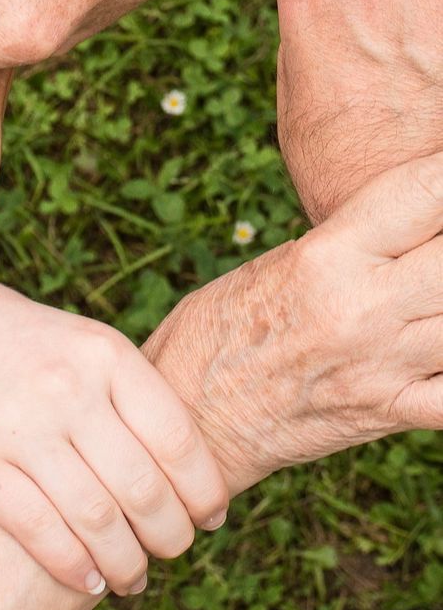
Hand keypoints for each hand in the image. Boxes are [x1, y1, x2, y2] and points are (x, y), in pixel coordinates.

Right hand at [0, 270, 227, 597]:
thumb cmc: (26, 343)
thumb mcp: (86, 345)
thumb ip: (132, 394)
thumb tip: (190, 467)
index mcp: (106, 354)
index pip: (176, 436)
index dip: (203, 488)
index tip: (212, 516)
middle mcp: (68, 388)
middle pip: (142, 486)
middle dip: (171, 534)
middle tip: (176, 549)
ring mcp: (21, 426)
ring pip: (96, 518)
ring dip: (127, 562)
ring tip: (135, 578)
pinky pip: (39, 530)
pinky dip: (73, 566)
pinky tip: (89, 579)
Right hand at [143, 152, 442, 497]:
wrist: (191, 415)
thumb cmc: (221, 327)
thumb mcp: (277, 263)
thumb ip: (349, 240)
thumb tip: (411, 217)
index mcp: (325, 257)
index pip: (423, 194)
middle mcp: (361, 308)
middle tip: (437, 234)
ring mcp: (383, 366)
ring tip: (432, 288)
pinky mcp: (390, 414)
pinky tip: (442, 345)